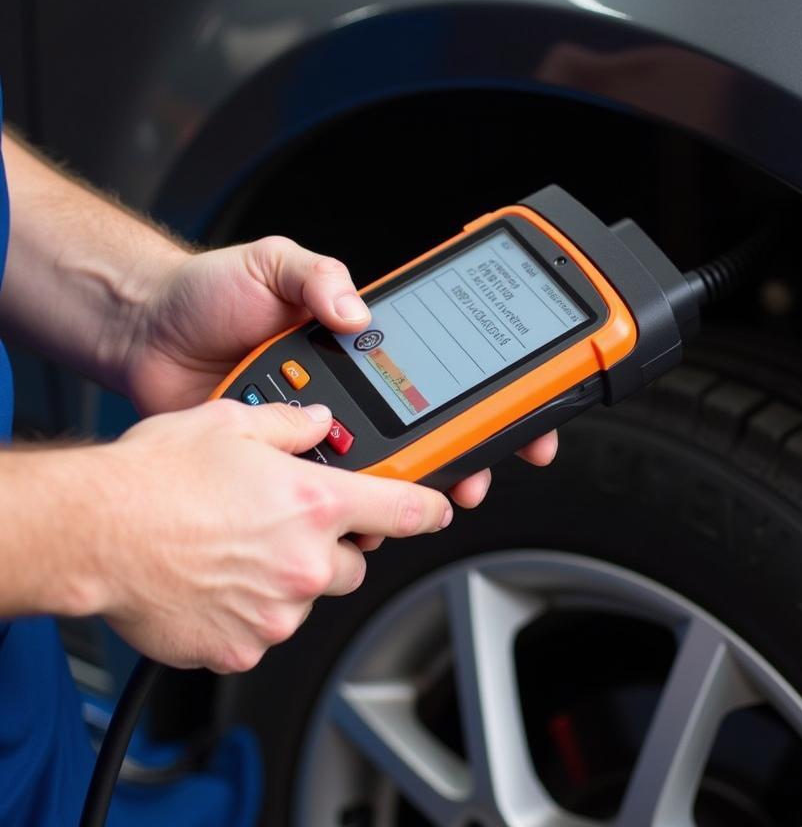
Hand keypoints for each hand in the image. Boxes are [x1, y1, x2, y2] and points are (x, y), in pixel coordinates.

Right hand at [95, 400, 453, 671]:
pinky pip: (264, 629)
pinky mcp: (241, 646)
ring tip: (237, 549)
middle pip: (353, 561)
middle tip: (285, 524)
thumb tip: (317, 423)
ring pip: (307, 596)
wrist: (94, 532)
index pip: (405, 510)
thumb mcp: (233, 423)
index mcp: (316, 505)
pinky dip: (250, 611)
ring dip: (288, 578)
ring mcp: (276, 612)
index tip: (440, 509)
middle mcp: (306, 563)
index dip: (431, 508)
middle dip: (331, 545)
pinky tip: (216, 581)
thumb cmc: (156, 478)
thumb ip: (290, 425)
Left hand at [121, 236, 556, 509]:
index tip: (521, 418)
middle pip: (423, 433)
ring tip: (406, 496)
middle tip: (470, 478)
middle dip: (460, 460)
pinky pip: (321, 492)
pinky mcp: (282, 464)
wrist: (145, 335)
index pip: (439, 370)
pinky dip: (341, 507)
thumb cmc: (209, 293)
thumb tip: (359, 311)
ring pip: (378, 471)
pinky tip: (347, 508)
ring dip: (401, 490)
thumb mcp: (273, 263)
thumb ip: (319, 275)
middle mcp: (349, 390)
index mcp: (359, 344)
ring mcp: (318, 430)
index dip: (486, 396)